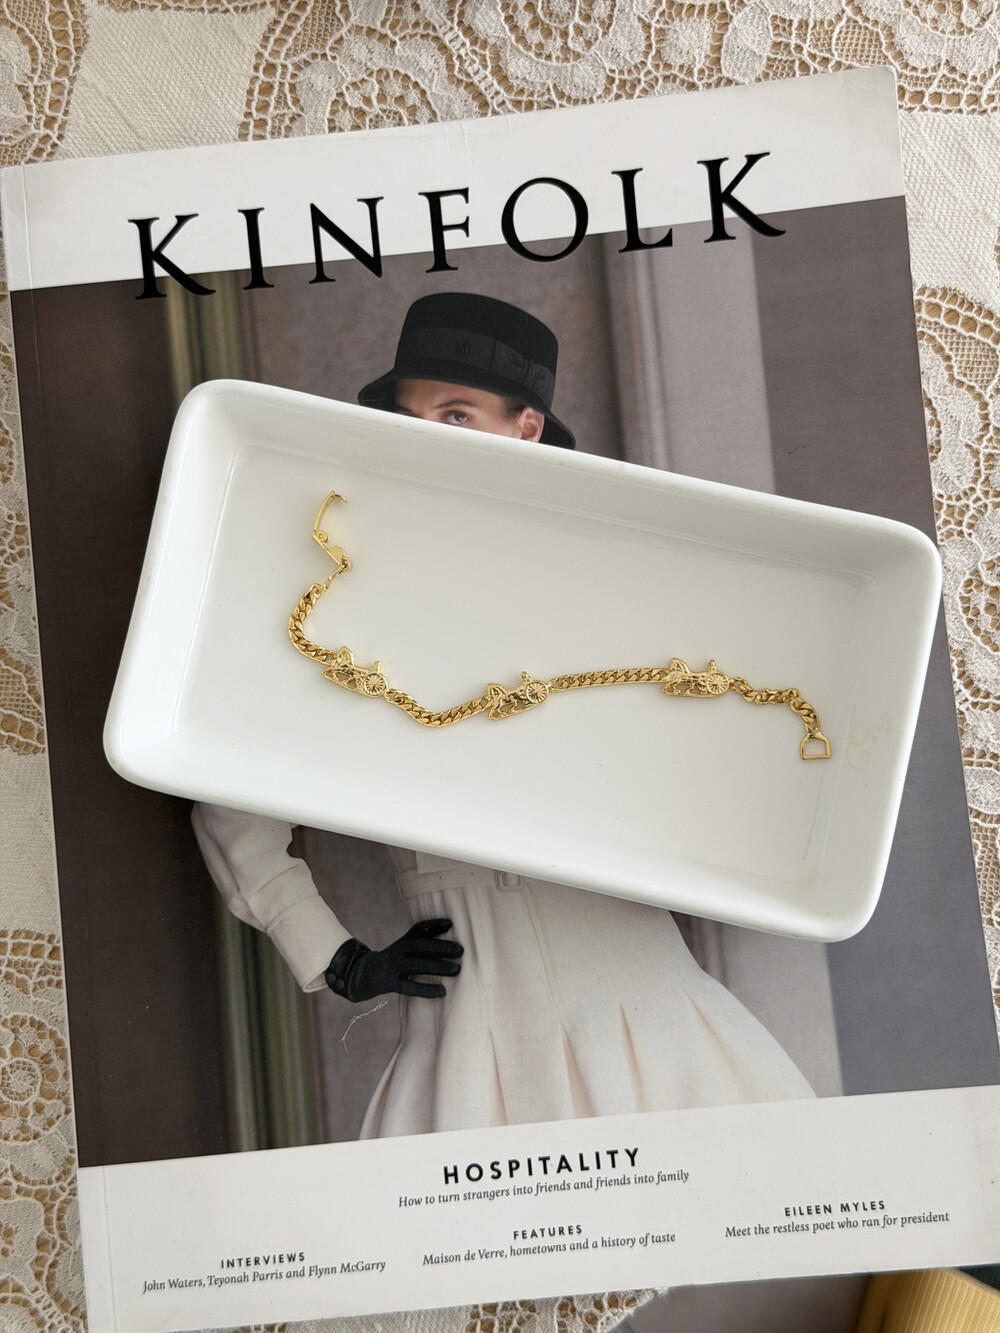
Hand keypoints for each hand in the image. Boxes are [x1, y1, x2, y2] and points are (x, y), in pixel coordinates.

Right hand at [325, 919, 462, 1001]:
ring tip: (457, 970)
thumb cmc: (395, 958)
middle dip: (441, 947)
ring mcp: (394, 967)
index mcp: (404, 940)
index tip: (450, 924)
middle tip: (461, 950)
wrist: (365, 974)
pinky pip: (410, 987)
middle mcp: (399, 950)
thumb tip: (450, 926)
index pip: (419, 928)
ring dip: (438, 967)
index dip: (433, 924)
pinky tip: (442, 992)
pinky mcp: (391, 984)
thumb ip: (424, 937)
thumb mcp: (406, 945)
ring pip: (417, 966)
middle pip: (421, 946)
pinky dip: (426, 989)